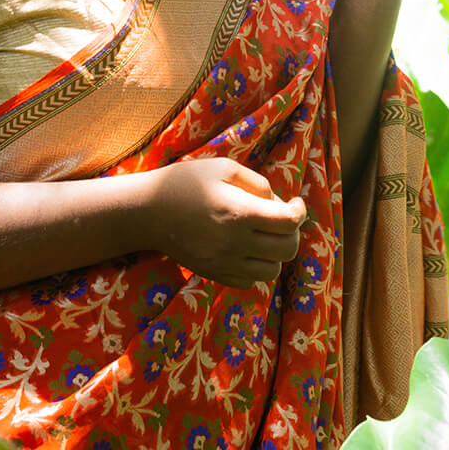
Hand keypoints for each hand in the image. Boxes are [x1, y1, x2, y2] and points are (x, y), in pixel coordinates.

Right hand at [151, 157, 306, 288]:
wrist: (148, 211)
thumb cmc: (187, 182)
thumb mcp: (224, 167)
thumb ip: (257, 183)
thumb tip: (278, 203)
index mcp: (240, 212)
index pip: (289, 223)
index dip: (299, 211)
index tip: (294, 203)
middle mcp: (235, 243)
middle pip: (287, 250)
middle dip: (292, 233)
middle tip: (281, 219)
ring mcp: (224, 263)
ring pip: (271, 271)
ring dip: (276, 253)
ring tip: (264, 235)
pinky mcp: (214, 274)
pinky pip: (250, 282)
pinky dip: (256, 268)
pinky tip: (246, 249)